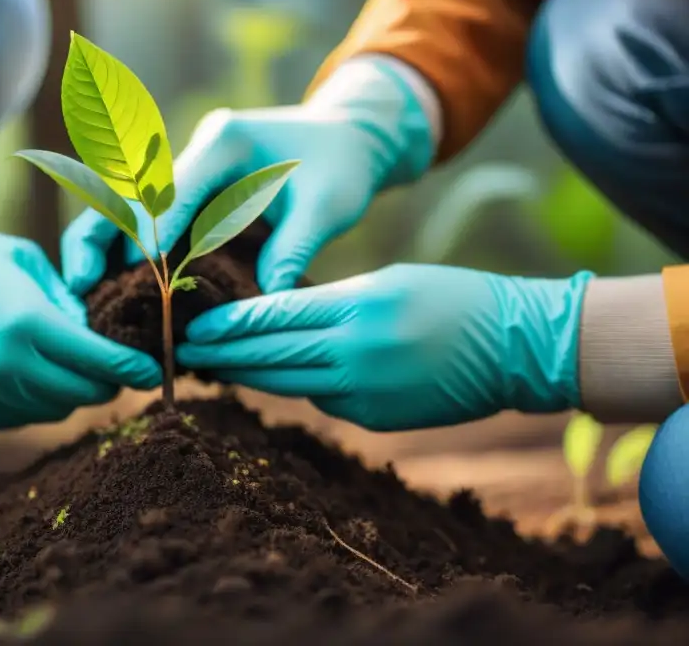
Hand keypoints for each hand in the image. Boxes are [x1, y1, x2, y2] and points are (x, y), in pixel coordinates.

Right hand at [0, 218, 161, 428]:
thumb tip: (94, 335)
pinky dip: (28, 402)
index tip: (152, 373)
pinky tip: (22, 377)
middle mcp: (8, 367)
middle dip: (104, 384)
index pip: (100, 361)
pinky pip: (13, 419)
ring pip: (50, 411)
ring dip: (66, 394)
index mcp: (29, 323)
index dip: (132, 370)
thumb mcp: (27, 263)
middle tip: (113, 373)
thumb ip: (66, 302)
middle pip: (80, 394)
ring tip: (63, 370)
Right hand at [62, 57, 434, 294]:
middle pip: (133, 191)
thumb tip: (265, 301)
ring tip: (81, 288)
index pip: (174, 189)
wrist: (348, 138)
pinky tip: (114, 284)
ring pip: (130, 204)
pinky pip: (151, 216)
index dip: (151, 233)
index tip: (136, 274)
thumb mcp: (330, 207)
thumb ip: (295, 249)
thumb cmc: (342, 166)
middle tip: (79, 283)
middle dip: (103, 236)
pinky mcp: (192, 186)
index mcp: (226, 141)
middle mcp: (197, 147)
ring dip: (106, 243)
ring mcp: (190, 165)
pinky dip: (130, 247)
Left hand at [176, 264, 592, 430]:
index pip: (274, 316)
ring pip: (288, 384)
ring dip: (250, 376)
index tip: (194, 328)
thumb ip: (332, 303)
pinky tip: (276, 379)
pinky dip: (298, 386)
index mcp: (357, 306)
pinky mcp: (375, 419)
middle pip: (271, 357)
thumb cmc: (452, 298)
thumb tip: (282, 323)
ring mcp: (364, 392)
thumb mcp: (387, 281)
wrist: (516, 348)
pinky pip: (322, 400)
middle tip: (186, 353)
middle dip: (225, 356)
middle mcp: (354, 353)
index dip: (229, 326)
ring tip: (217, 367)